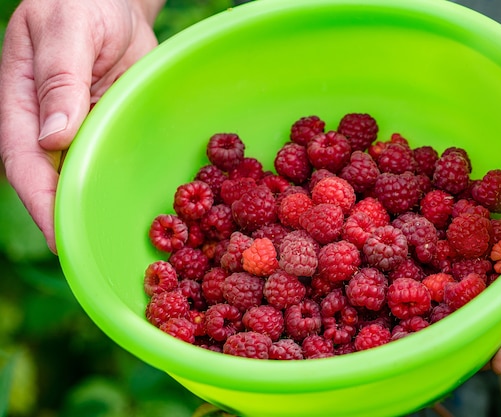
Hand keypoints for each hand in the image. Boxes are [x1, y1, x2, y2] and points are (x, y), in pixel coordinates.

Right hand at [0, 0, 163, 252]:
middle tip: (99, 259)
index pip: (24, 166)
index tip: (63, 239)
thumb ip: (59, 80)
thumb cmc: (79, 5)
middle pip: (56, 185)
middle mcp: (48, 130)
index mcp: (21, 109)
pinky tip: (149, 208)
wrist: (112, 3)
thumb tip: (53, 136)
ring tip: (128, 246)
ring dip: (103, 209)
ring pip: (87, 180)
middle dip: (75, 221)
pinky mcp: (109, 133)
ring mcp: (81, 135)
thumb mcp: (66, 32)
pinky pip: (116, 164)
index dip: (42, 206)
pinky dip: (128, 185)